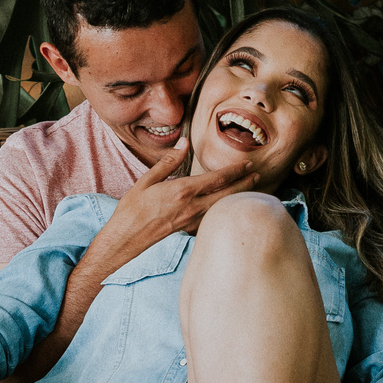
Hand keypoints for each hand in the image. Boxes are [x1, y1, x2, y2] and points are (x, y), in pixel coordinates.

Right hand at [91, 137, 256, 273]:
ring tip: (249, 189)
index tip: (247, 163)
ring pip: (222, 207)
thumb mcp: (146, 180)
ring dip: (237, 197)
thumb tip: (183, 143)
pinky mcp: (188, 229)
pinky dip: (223, 210)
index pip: (217, 178)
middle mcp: (192, 207)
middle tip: (257, 175)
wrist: (125, 239)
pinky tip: (226, 206)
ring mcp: (192, 220)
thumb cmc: (132, 210)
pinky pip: (212, 217)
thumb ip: (168, 162)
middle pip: (227, 194)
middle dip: (245, 184)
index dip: (235, 170)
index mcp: (183, 191)